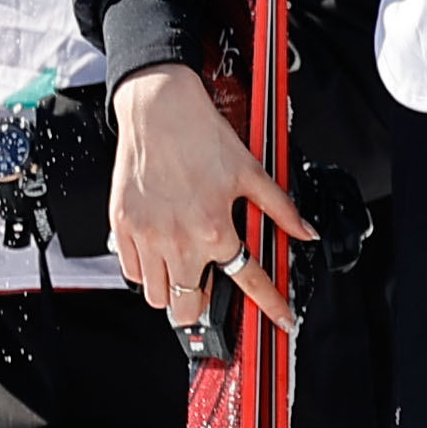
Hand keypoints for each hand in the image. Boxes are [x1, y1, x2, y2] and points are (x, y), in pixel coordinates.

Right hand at [108, 63, 314, 335]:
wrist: (158, 108)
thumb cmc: (201, 135)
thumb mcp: (251, 171)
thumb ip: (280, 208)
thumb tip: (304, 232)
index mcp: (215, 229)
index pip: (249, 281)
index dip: (270, 306)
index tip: (281, 320)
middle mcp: (179, 239)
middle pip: (187, 307)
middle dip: (201, 306)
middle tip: (207, 286)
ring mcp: (146, 236)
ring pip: (157, 296)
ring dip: (172, 290)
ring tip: (182, 266)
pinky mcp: (121, 227)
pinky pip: (130, 271)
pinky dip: (145, 271)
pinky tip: (159, 251)